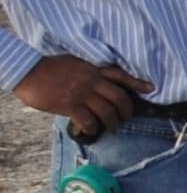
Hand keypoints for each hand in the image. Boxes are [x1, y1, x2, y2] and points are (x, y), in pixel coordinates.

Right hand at [18, 57, 149, 142]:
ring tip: (112, 127)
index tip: (151, 89)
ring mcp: (81, 93)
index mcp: (93, 69)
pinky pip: (87, 119)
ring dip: (112, 122)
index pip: (121, 75)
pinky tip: (91, 130)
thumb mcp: (75, 62)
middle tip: (126, 117)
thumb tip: (99, 83)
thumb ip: (89, 71)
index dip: (137, 82)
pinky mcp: (69, 104)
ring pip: (106, 111)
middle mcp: (91, 81)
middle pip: (119, 97)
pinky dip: (92, 127)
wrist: (28, 70)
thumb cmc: (50, 66)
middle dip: (126, 110)